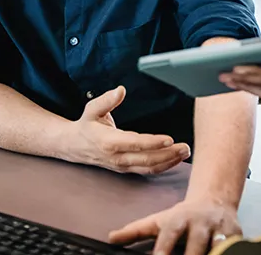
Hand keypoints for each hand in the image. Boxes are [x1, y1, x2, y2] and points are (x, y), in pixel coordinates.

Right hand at [60, 85, 190, 174]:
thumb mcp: (92, 109)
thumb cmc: (86, 125)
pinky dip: (162, 167)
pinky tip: (174, 159)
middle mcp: (117, 157)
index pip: (135, 144)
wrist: (74, 146)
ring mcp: (122, 166)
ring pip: (148, 168)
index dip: (153, 142)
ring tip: (184, 152)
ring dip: (169, 162)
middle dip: (168, 154)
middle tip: (185, 147)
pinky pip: (146, 170)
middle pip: (146, 159)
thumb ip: (107, 100)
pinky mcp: (126, 169)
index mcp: (109, 142)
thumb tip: (120, 90)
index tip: (169, 138)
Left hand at [109, 197, 240, 254]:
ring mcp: (220, 229)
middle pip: (195, 249)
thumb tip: (110, 238)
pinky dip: (230, 252)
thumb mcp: (159, 220)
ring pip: (219, 248)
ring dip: (213, 254)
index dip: (162, 252)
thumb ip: (135, 231)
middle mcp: (200, 223)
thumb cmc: (182, 217)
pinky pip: (235, 248)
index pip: (168, 239)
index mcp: (178, 219)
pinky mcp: (237, 235)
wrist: (214, 200)